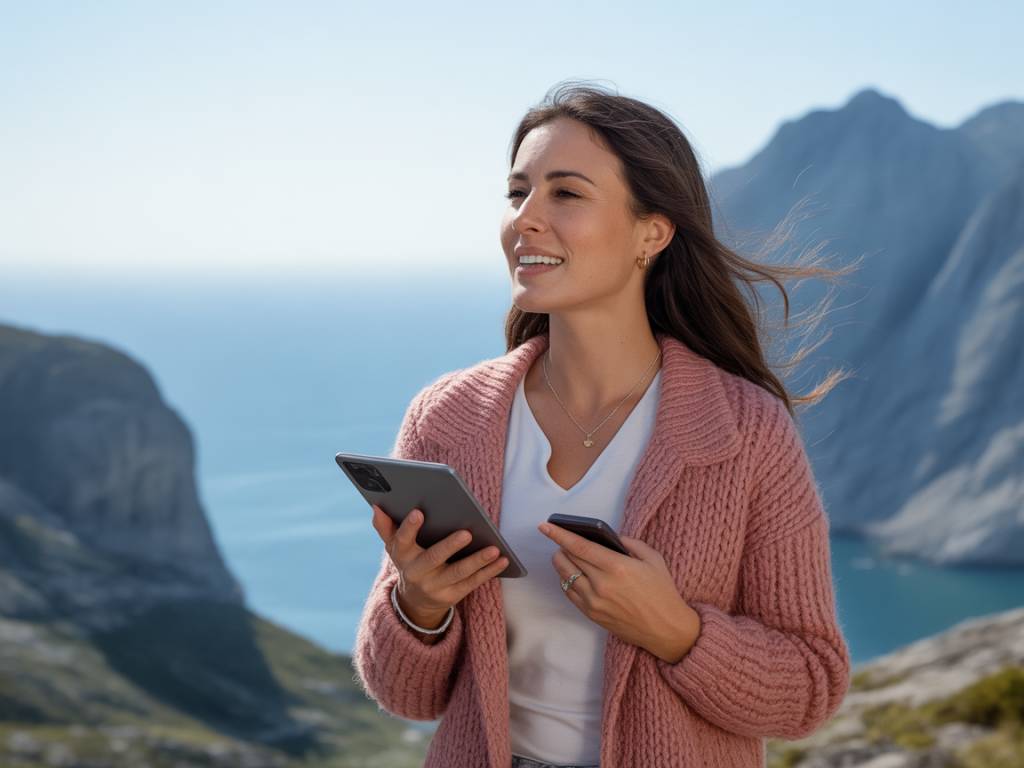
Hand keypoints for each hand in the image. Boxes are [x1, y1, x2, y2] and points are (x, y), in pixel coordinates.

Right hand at [371, 504, 508, 628]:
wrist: (416, 601)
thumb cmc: (409, 560)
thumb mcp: (394, 546)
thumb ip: (385, 526)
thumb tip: (377, 505)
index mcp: (402, 556)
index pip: (402, 541)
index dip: (409, 528)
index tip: (419, 512)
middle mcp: (417, 573)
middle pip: (434, 558)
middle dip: (450, 546)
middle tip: (467, 532)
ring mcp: (436, 587)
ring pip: (459, 573)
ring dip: (478, 561)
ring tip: (495, 548)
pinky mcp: (453, 596)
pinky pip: (474, 582)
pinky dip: (489, 571)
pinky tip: (503, 559)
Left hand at [538, 523, 700, 662]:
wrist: (666, 629)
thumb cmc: (662, 591)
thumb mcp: (652, 558)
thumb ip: (629, 543)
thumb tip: (608, 536)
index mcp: (617, 567)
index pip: (579, 546)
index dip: (558, 534)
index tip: (544, 525)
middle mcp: (601, 585)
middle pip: (567, 559)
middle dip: (561, 546)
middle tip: (563, 539)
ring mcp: (594, 602)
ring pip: (564, 576)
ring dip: (562, 562)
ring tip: (567, 555)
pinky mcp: (591, 614)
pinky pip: (569, 593)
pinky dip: (566, 579)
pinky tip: (573, 574)